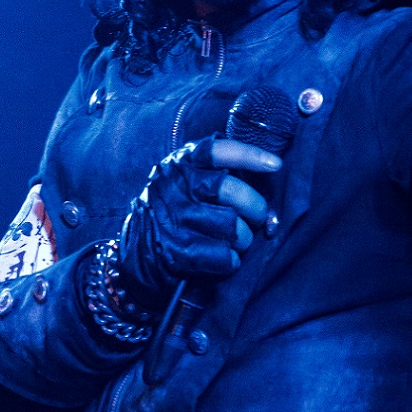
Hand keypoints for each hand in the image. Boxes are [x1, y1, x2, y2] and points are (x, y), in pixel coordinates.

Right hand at [118, 136, 278, 309]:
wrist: (136, 251)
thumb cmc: (176, 211)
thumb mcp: (186, 181)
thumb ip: (220, 180)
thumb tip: (268, 208)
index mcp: (182, 163)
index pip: (218, 151)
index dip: (249, 155)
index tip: (275, 165)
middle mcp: (176, 186)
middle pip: (229, 190)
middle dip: (255, 206)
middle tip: (259, 216)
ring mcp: (175, 219)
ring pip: (231, 226)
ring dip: (244, 238)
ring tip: (240, 240)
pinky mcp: (176, 250)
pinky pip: (222, 255)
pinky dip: (231, 260)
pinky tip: (226, 258)